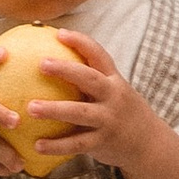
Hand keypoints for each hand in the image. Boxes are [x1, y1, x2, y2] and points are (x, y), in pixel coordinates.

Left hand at [17, 24, 148, 167]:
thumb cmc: (120, 111)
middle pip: (89, 79)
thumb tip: (51, 61)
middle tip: (41, 64)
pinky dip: (57, 145)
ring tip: (30, 107)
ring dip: (54, 110)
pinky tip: (36, 145)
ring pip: (80, 113)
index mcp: (114, 80)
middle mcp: (113, 97)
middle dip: (66, 69)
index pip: (99, 55)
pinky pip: (77, 144)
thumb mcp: (113, 91)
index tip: (59, 33)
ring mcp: (108, 119)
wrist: (148, 143)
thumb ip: (90, 79)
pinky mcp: (102, 142)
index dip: (80, 42)